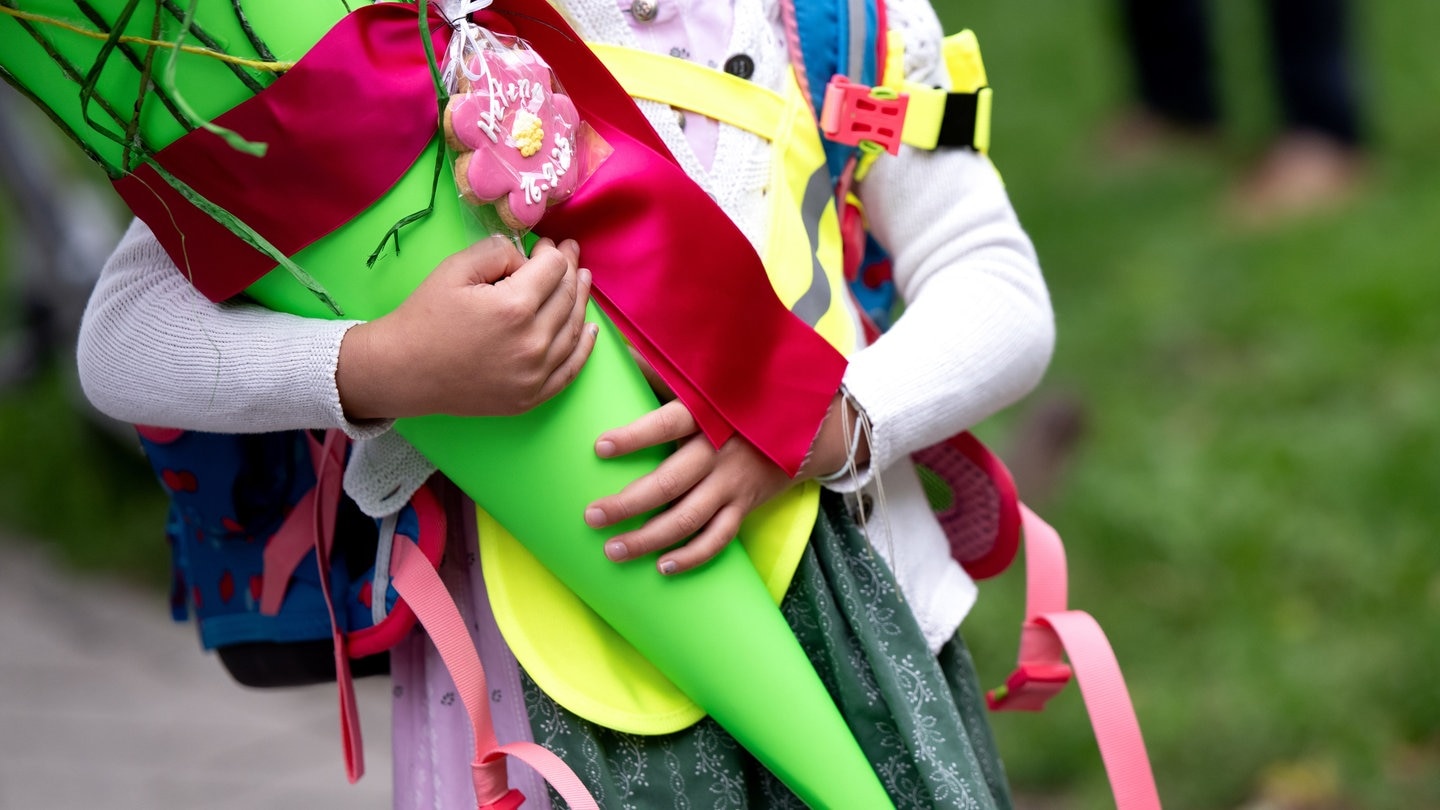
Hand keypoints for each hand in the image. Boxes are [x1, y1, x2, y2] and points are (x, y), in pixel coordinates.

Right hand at [337, 237, 595, 418]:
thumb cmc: (426, 317)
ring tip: (583, 281)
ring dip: (582, 301)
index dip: (554, 252)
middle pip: (568, 296)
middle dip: (571, 270)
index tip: (549, 244)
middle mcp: (532, 342)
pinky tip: (591, 329)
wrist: (404, 371)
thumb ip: (497, 251)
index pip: (554, 269)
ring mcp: (535, 374)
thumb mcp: (455, 269)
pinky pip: (570, 368)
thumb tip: (527, 256)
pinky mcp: (531, 396)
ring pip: (574, 330)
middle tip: (571, 254)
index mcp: (514, 307)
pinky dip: (584, 347)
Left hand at [584, 392, 868, 574]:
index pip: (667, 424)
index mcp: (708, 414)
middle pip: (670, 483)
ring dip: (649, 539)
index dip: (635, 437)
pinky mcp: (745, 506)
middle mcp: (719, 452)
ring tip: (613, 550)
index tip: (599, 447)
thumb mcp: (709, 381)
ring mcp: (733, 484)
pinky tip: (662, 568)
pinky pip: (718, 539)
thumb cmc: (739, 399)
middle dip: (628, 503)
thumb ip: (661, 370)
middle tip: (592, 516)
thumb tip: (615, 346)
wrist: (806, 425)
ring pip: (689, 519)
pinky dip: (691, 556)